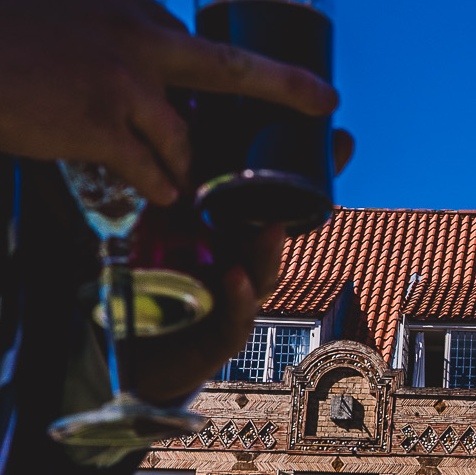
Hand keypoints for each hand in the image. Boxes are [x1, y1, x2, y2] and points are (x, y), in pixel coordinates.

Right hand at [0, 0, 337, 203]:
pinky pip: (147, 168)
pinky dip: (157, 186)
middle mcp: (135, 36)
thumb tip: (89, 61)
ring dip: (187, 168)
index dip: (212, 71)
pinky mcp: (98, 124)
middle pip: (228, 68)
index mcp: (121, 2)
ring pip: (181, 137)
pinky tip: (161, 198)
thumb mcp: (47, 5)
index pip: (184, 41)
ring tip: (186, 187)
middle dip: (283, 87)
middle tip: (325, 102)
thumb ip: (85, 31)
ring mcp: (122, 82)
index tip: (242, 79)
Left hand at [122, 130, 358, 404]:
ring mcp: (235, 304)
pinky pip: (234, 318)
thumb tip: (177, 123)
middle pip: (280, 236)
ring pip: (263, 277)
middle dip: (303, 205)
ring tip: (273, 228)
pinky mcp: (218, 339)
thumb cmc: (150, 285)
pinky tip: (235, 277)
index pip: (279, 203)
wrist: (135, 351)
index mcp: (235, 238)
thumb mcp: (156, 227)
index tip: (341, 142)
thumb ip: (169, 185)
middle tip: (320, 172)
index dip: (310, 174)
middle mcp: (244, 268)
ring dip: (269, 254)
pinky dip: (238, 299)